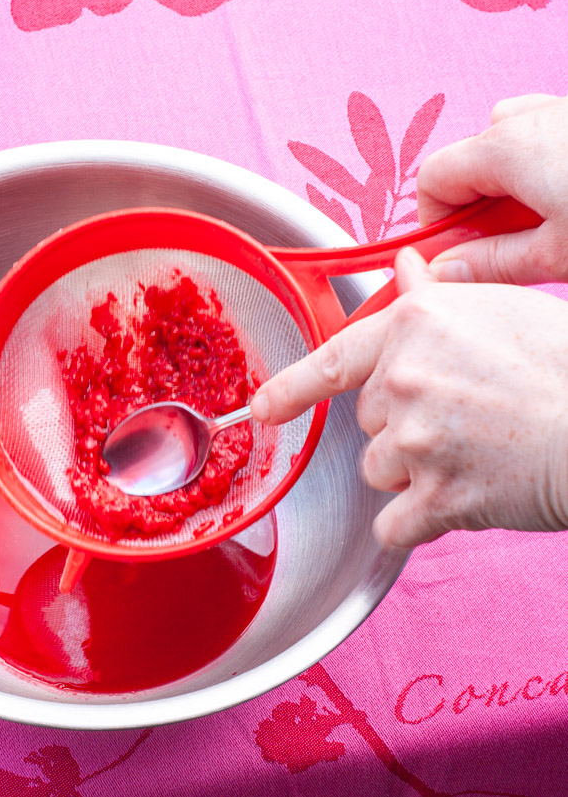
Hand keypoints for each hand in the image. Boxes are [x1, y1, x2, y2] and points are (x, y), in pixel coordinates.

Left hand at [251, 248, 567, 547]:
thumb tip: (408, 270)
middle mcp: (403, 379)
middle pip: (367, 420)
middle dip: (402, 423)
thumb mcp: (502, 308)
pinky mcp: (436, 500)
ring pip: (379, 470)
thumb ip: (438, 297)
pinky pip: (393, 526)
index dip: (289, 389)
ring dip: (412, 471)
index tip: (259, 409)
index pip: (333, 360)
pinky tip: (460, 500)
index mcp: (415, 326)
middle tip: (464, 418)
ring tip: (471, 454)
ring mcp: (416, 442)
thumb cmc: (564, 365)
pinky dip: (418, 522)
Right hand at [418, 93, 567, 284]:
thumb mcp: (558, 254)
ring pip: (512, 149)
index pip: (432, 180)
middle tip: (517, 250)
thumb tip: (444, 271)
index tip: (457, 258)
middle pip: (471, 164)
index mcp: (506, 147)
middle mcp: (529, 116)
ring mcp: (561, 109)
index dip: (436, 225)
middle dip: (481, 210)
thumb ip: (492, 264)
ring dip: (517, 189)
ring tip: (556, 226)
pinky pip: (547, 138)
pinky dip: (548, 171)